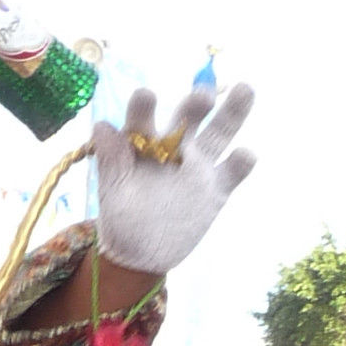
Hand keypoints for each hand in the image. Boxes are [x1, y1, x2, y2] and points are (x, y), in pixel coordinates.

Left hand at [93, 82, 255, 275]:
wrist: (142, 255)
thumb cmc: (121, 221)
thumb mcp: (112, 193)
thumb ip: (111, 161)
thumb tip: (101, 126)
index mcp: (143, 144)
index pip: (143, 119)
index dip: (143, 106)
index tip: (145, 96)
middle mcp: (174, 147)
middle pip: (188, 117)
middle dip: (196, 103)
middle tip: (202, 97)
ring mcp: (197, 166)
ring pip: (220, 133)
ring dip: (233, 112)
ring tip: (245, 89)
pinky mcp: (216, 188)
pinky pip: (234, 171)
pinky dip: (242, 162)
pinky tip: (245, 155)